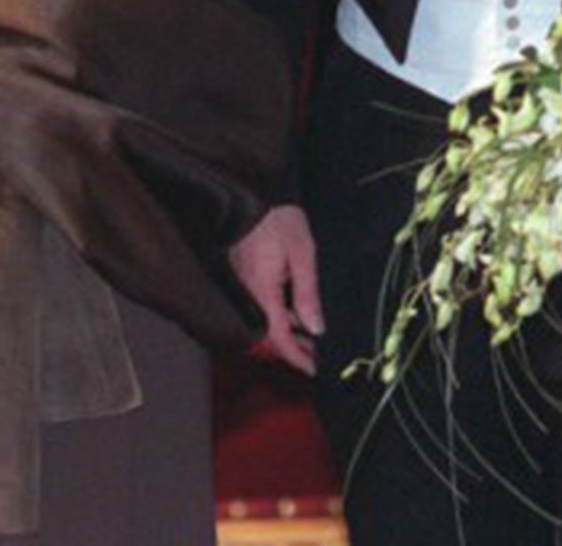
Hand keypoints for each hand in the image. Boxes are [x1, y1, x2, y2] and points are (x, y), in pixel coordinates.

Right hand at [230, 205, 322, 374]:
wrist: (254, 192)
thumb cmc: (280, 220)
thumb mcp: (303, 254)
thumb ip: (308, 293)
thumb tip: (316, 328)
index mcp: (262, 291)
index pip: (277, 337)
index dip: (296, 357)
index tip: (314, 369)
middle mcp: (248, 293)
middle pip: (269, 334)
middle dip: (294, 348)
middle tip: (318, 356)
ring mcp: (244, 285)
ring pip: (265, 319)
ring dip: (287, 331)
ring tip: (313, 335)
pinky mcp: (244, 276)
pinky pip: (261, 304)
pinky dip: (279, 314)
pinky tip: (296, 311)